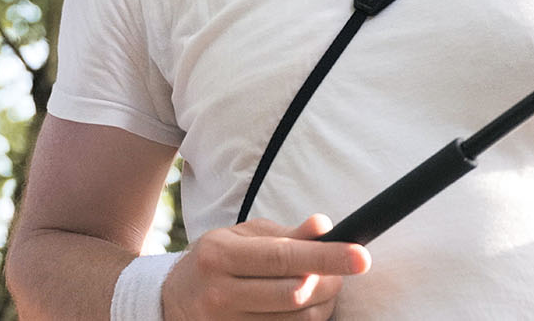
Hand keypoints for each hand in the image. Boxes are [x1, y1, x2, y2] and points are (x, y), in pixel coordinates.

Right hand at [162, 214, 371, 320]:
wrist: (172, 300)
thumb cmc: (216, 260)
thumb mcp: (242, 236)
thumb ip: (286, 234)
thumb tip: (324, 226)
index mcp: (221, 255)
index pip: (284, 257)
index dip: (327, 257)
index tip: (361, 256)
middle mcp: (220, 293)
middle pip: (294, 295)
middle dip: (330, 282)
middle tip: (342, 270)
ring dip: (322, 305)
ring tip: (323, 288)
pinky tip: (305, 307)